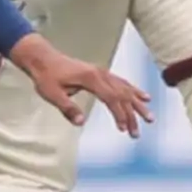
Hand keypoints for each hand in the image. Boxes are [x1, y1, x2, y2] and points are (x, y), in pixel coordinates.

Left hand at [8, 35, 152, 136]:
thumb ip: (67, 108)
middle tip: (137, 133)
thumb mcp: (52, 94)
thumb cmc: (46, 76)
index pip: (111, 98)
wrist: (42, 58)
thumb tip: (81, 122)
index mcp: (90, 78)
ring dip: (137, 104)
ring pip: (124, 89)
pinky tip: (143, 96)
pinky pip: (121, 82)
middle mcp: (99, 74)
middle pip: (121, 95)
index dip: (119, 114)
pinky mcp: (100, 73)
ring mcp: (101, 72)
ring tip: (149, 117)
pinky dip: (133, 90)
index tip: (124, 129)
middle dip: (131, 115)